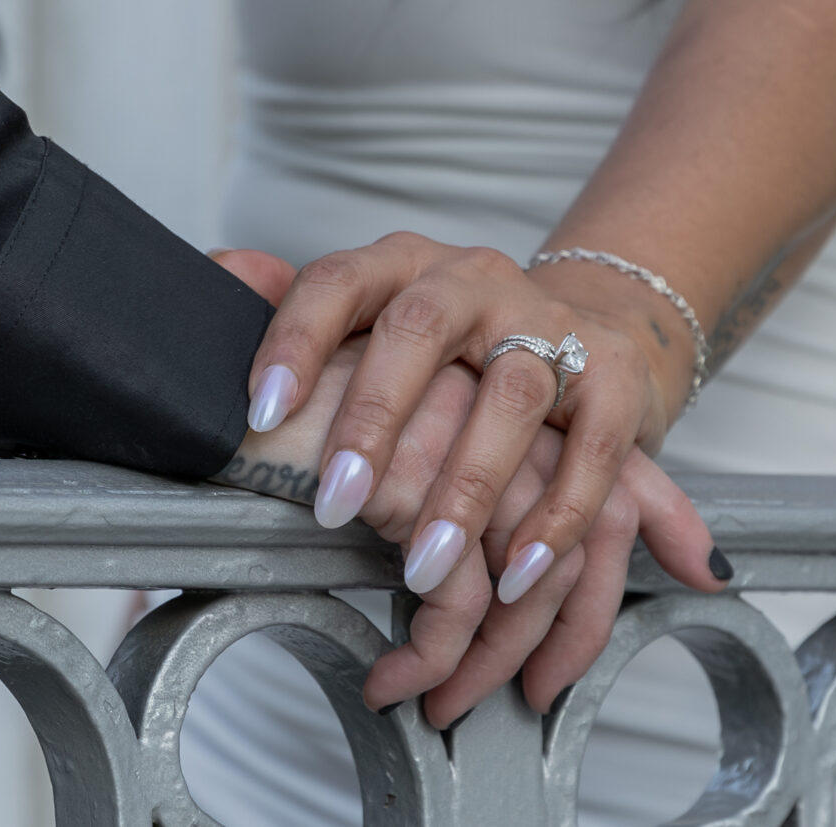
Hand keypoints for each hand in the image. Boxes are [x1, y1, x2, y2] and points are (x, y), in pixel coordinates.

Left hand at [241, 234, 716, 621]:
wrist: (573, 329)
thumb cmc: (440, 348)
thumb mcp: (366, 319)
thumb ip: (288, 302)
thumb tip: (220, 269)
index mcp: (399, 264)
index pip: (336, 282)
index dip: (294, 340)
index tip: (258, 412)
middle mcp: (472, 280)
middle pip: (419, 331)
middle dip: (376, 419)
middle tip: (339, 505)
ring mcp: (548, 322)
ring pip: (508, 396)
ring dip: (465, 487)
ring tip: (423, 568)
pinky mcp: (614, 376)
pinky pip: (592, 446)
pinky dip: (557, 514)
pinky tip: (514, 571)